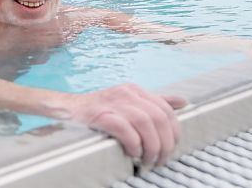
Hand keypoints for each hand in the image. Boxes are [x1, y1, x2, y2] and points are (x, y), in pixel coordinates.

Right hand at [66, 84, 187, 167]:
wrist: (68, 109)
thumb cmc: (100, 110)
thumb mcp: (129, 101)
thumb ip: (155, 102)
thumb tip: (183, 102)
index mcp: (136, 91)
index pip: (166, 109)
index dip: (174, 131)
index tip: (172, 148)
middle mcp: (127, 93)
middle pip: (158, 117)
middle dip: (164, 143)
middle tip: (159, 160)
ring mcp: (113, 102)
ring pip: (145, 122)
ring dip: (151, 146)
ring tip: (147, 160)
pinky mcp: (100, 114)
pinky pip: (124, 128)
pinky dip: (133, 143)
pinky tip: (132, 153)